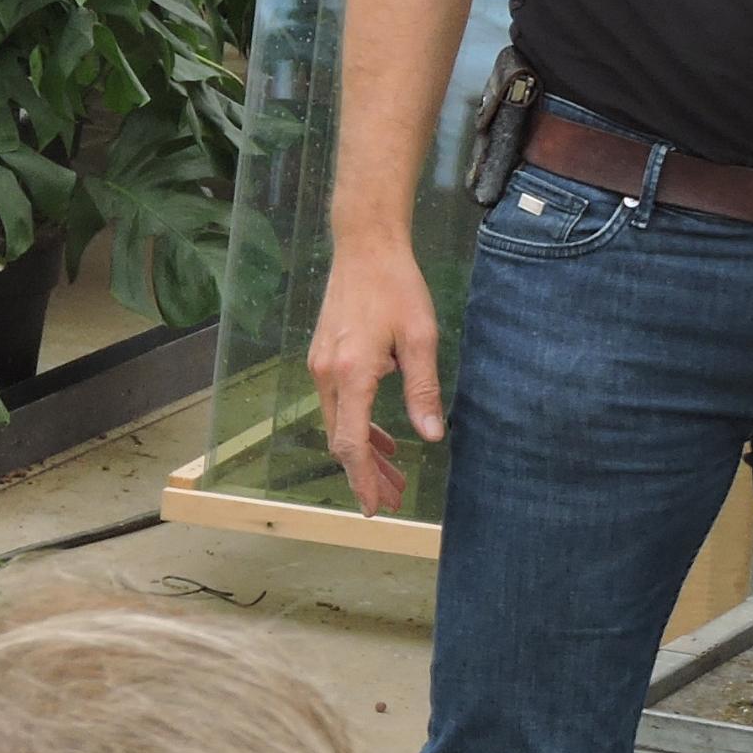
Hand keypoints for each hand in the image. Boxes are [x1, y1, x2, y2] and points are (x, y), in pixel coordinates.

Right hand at [309, 239, 445, 516]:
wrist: (364, 247)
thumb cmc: (396, 287)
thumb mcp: (420, 338)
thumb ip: (423, 390)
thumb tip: (431, 434)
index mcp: (352, 373)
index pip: (350, 442)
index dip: (363, 478)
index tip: (374, 505)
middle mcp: (327, 374)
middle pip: (340, 439)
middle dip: (366, 473)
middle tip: (392, 498)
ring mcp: (320, 365)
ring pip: (337, 424)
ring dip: (363, 452)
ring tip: (392, 474)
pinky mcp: (323, 356)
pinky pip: (337, 404)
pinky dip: (356, 426)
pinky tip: (383, 436)